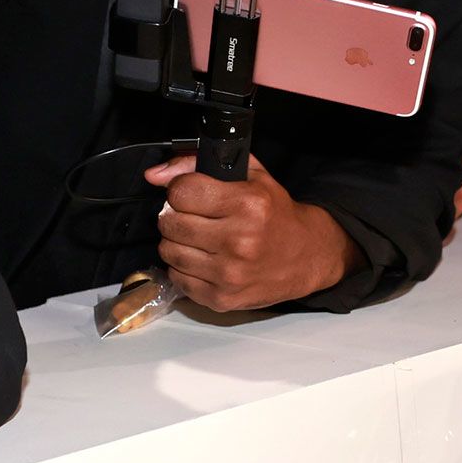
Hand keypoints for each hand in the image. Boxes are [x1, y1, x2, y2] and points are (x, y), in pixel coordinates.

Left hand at [146, 153, 358, 311]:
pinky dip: (184, 268)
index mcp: (248, 204)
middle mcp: (239, 241)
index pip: (181, 191)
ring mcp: (229, 274)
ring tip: (199, 238)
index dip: (181, 189)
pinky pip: (177, 278)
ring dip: (178, 242)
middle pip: (170, 222)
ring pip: (168, 251)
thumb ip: (199, 164)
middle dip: (176, 215)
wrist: (307, 256)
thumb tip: (154, 175)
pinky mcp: (221, 298)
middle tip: (194, 216)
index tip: (192, 193)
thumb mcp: (250, 175)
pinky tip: (204, 260)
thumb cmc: (276, 214)